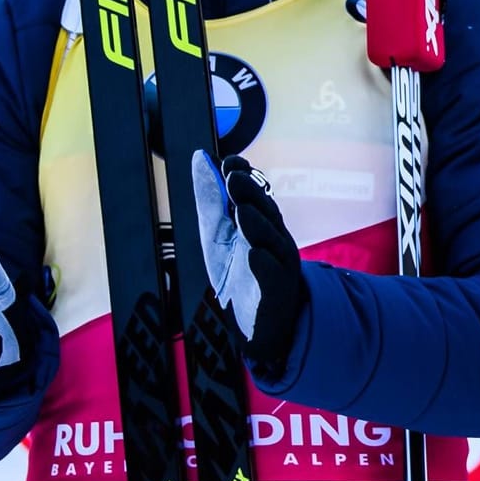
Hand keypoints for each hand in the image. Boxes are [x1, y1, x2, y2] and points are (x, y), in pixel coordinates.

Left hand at [193, 152, 309, 372]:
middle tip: (234, 178)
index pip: (255, 194)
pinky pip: (272, 276)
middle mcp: (274, 239)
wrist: (255, 323)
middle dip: (250, 194)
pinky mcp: (277, 291)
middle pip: (266, 212)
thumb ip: (211, 199)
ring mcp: (279, 264)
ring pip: (271, 241)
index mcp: (261, 222)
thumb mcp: (217, 234)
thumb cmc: (239, 273)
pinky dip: (263, 264)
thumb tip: (200, 157)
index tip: (230, 162)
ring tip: (242, 211)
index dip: (244, 177)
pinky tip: (253, 254)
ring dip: (256, 225)